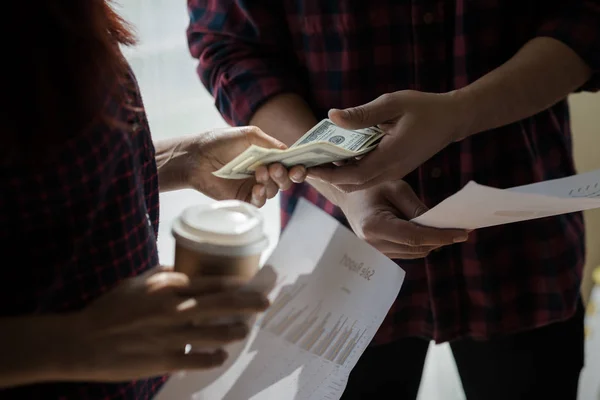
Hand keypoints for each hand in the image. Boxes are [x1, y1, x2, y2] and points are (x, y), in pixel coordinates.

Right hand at [64, 267, 269, 381]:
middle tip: (267, 302)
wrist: (83, 342)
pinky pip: (200, 360)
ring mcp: (174, 336)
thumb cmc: (108, 309)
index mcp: (168, 289)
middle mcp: (176, 310)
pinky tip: (221, 356)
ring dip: (236, 332)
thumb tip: (180, 272)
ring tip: (245, 330)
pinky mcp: (167, 360)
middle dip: (249, 303)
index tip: (251, 284)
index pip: (212, 284)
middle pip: (223, 305)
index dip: (236, 284)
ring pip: (218, 333)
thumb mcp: (134, 283)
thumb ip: (160, 276)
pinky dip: (214, 358)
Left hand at [165, 126, 306, 206]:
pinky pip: (259, 202)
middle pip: (285, 180)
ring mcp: (253, 187)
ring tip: (260, 172)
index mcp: (267, 157)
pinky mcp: (242, 198)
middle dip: (285, 175)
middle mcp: (263, 173)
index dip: (297, 166)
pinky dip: (261, 196)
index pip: (289, 164)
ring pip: (273, 191)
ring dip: (271, 183)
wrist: (195, 157)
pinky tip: (257, 188)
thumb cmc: (219, 142)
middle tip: (277, 168)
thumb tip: (288, 151)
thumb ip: (269, 143)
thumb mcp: (247, 135)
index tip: (299, 166)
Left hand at [309, 90, 467, 191]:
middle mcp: (391, 170)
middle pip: (352, 185)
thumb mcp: (393, 103)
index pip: (352, 175)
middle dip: (328, 178)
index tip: (307, 167)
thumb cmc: (424, 108)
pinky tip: (339, 158)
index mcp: (390, 157)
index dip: (328, 174)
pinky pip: (367, 177)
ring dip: (338, 176)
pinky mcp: (395, 170)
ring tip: (317, 162)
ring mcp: (394, 173)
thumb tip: (332, 116)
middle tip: (305, 165)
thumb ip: (362, 114)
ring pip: (359, 184)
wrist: (452, 120)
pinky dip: (350, 172)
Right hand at [338, 180, 468, 258]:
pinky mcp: (381, 253)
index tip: (463, 233)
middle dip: (440, 239)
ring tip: (448, 228)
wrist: (348, 196)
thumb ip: (416, 208)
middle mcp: (373, 244)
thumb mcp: (396, 189)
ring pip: (415, 253)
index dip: (440, 236)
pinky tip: (430, 231)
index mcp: (374, 226)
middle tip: (462, 228)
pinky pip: (408, 252)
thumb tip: (439, 225)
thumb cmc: (371, 187)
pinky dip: (422, 243)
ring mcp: (376, 251)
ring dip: (433, 242)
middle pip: (417, 248)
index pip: (414, 237)